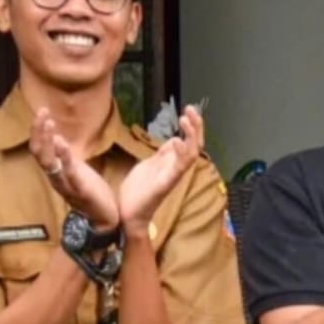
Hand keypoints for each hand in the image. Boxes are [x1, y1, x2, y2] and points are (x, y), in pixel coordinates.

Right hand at [29, 107, 117, 227]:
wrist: (106, 217)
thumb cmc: (91, 191)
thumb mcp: (77, 170)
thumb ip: (66, 157)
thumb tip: (57, 139)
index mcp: (57, 171)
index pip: (41, 148)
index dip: (39, 131)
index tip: (42, 112)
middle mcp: (56, 177)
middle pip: (39, 152)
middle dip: (39, 132)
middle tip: (42, 113)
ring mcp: (66, 184)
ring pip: (49, 162)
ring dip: (47, 142)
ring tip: (50, 124)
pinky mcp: (81, 190)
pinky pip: (69, 173)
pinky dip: (64, 158)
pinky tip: (62, 144)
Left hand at [119, 106, 205, 231]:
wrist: (127, 214)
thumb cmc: (137, 192)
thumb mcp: (149, 165)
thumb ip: (162, 154)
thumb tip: (175, 139)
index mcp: (172, 163)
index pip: (189, 142)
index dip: (192, 127)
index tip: (188, 111)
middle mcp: (176, 168)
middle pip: (195, 145)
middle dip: (196, 127)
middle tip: (192, 109)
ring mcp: (172, 176)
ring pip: (192, 154)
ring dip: (191, 136)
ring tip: (186, 119)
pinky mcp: (165, 184)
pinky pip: (178, 169)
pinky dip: (182, 154)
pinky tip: (179, 141)